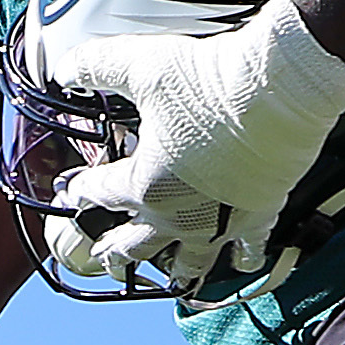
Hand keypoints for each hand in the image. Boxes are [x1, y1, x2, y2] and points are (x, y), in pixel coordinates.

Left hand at [44, 0, 344, 291]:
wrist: (280, 90)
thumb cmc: (211, 81)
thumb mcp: (142, 66)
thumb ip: (95, 66)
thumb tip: (63, 70)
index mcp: (144, 184)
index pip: (99, 192)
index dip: (80, 190)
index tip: (70, 194)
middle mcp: (178, 215)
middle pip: (136, 243)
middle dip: (115, 250)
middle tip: (104, 256)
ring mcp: (219, 222)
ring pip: (190, 260)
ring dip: (176, 269)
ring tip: (172, 277)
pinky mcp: (258, 215)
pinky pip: (248, 249)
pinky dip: (243, 257)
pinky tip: (242, 262)